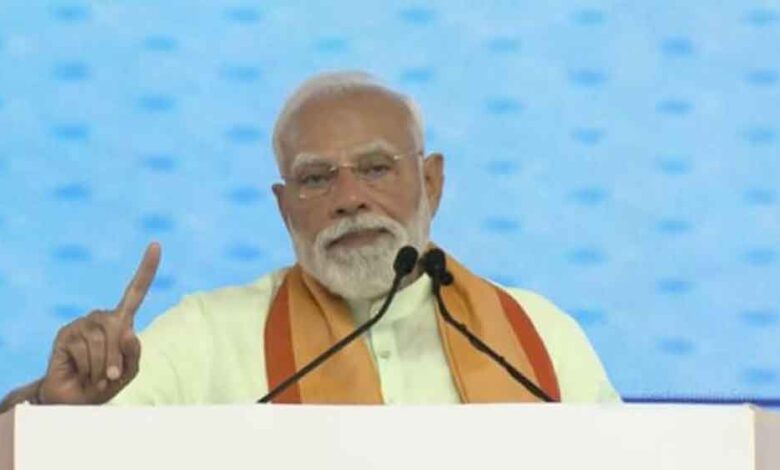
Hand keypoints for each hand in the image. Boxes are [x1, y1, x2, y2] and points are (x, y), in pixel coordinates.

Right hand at [40, 243, 160, 404]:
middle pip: (119, 328)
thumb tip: (127, 330)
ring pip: (100, 341)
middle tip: (112, 376)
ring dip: (102, 366)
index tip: (157, 245)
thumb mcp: (129, 371)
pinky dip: (88, 367)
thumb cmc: (106, 383)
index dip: (147, 269)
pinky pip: (83, 348)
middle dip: (117, 357)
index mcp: (121, 321)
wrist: (76, 399)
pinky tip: (81, 372)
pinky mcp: (65, 333)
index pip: (136, 291)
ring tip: (96, 375)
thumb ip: (134, 352)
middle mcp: (102, 317)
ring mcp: (82, 322)